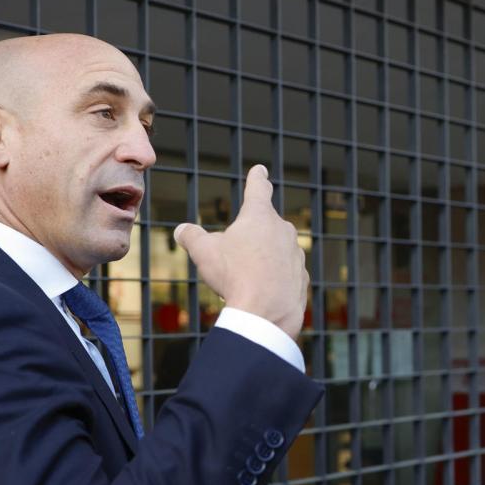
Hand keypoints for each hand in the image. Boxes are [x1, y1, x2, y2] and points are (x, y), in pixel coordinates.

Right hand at [174, 166, 308, 337]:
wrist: (266, 314)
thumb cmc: (235, 276)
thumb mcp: (203, 252)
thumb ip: (191, 236)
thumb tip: (182, 231)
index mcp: (259, 216)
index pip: (258, 188)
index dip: (257, 178)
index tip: (260, 170)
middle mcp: (283, 230)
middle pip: (264, 226)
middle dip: (250, 237)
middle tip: (233, 258)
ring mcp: (296, 254)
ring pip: (274, 252)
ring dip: (261, 261)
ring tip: (244, 281)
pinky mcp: (302, 277)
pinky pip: (284, 274)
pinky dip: (273, 280)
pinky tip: (260, 294)